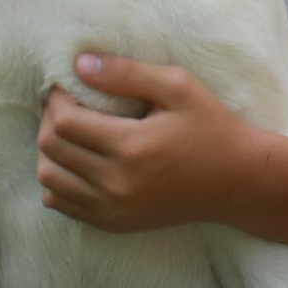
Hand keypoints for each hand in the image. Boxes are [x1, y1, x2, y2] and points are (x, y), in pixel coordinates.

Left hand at [34, 52, 261, 232]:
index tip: (68, 84)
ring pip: (49, 180)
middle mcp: (117, 185)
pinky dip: (58, 181)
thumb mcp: (178, 87)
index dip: (57, 98)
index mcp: (132, 148)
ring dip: (50, 151)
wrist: (237, 183)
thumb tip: (79, 64)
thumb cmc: (211, 128)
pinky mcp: (114, 224)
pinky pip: (62, 205)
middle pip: (50, 150)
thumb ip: (127, 73)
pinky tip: (78, 160)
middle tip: (67, 102)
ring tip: (71, 131)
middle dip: (49, 119)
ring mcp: (114, 210)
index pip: (64, 122)